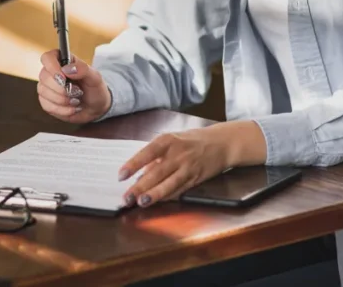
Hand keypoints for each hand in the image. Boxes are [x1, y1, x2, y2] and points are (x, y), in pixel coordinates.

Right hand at [37, 50, 111, 123]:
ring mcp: (47, 87)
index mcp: (63, 61)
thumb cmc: (94, 89)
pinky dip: (61, 109)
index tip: (63, 78)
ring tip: (75, 100)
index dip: (52, 67)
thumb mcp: (95, 77)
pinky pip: (46, 105)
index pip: (47, 58)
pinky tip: (71, 108)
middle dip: (60, 88)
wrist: (95, 107)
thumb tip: (67, 69)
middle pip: (44, 76)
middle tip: (76, 92)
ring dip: (61, 100)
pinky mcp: (46, 101)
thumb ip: (83, 69)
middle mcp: (52, 72)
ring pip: (43, 92)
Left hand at [118, 121, 267, 207]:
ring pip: (168, 184)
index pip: (147, 153)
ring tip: (141, 202)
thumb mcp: (172, 140)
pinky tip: (158, 202)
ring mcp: (187, 167)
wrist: (221, 143)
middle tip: (127, 197)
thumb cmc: (192, 140)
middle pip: (156, 172)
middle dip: (140, 186)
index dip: (133, 164)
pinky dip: (167, 197)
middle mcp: (178, 154)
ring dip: (154, 194)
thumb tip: (140, 174)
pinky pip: (179, 190)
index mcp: (168, 141)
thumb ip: (156, 157)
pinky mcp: (195, 179)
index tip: (121, 176)